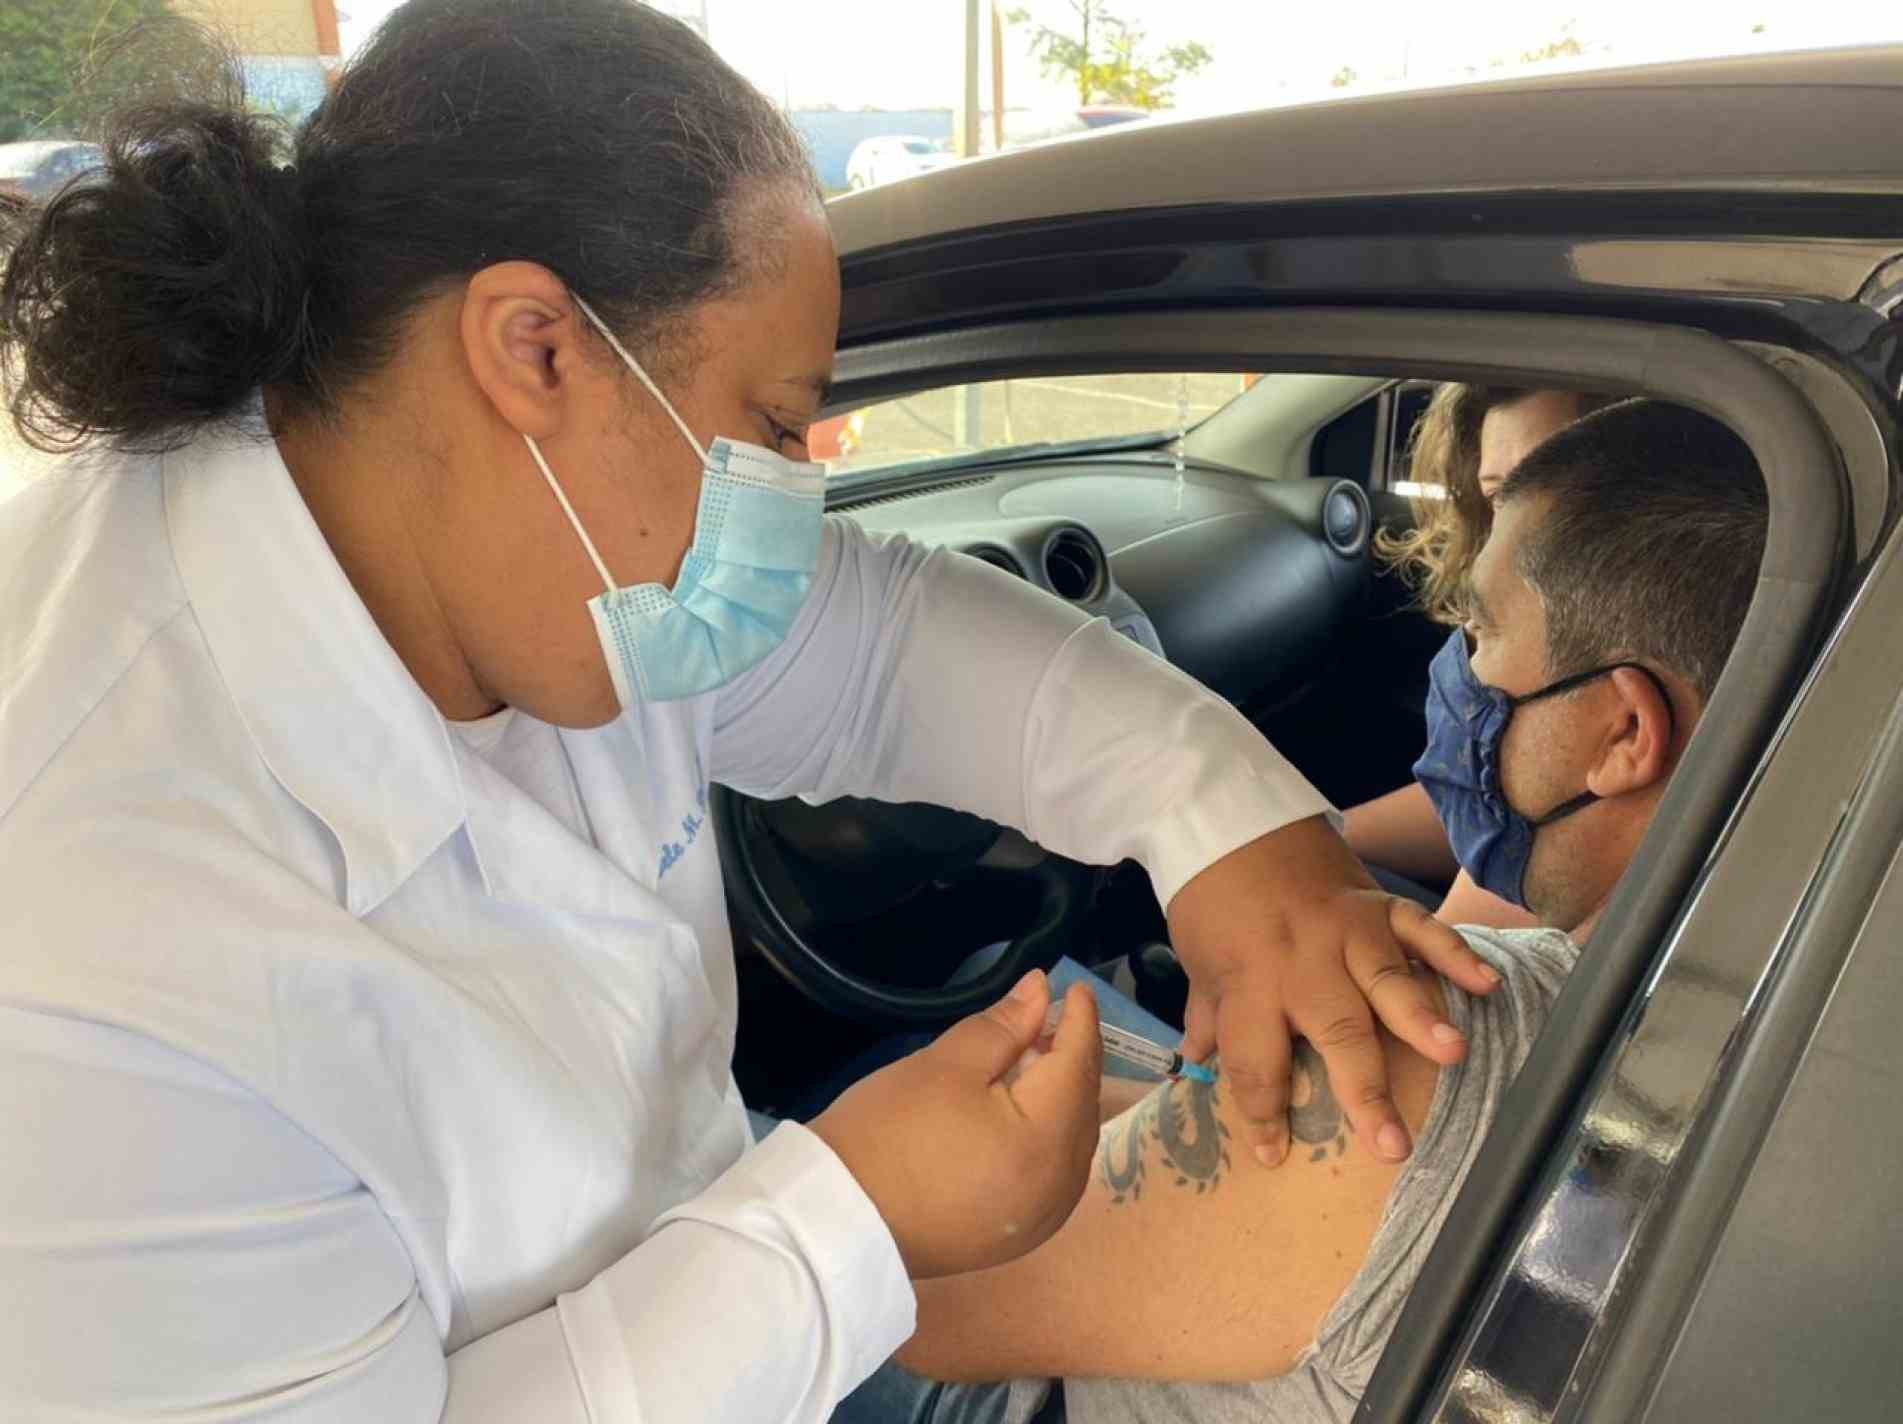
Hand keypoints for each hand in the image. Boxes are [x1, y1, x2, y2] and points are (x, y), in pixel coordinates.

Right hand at [810, 970, 1103, 1278]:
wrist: (837, 1220)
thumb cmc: (889, 1131)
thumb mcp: (946, 1064)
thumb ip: (1004, 1026)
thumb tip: (1041, 991)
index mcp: (1046, 1141)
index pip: (1078, 1065)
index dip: (1080, 1021)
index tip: (1076, 988)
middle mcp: (1060, 1187)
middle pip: (1083, 1107)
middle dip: (1073, 1058)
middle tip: (1049, 1020)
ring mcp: (1042, 1219)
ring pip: (1072, 1143)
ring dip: (1063, 1099)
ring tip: (1033, 1061)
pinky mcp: (1017, 1237)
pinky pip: (1054, 1175)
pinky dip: (1050, 1137)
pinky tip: (1023, 1116)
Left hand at [1168, 814, 1501, 1167]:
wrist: (1231, 819)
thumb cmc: (1210, 900)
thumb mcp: (1197, 962)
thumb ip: (1210, 1015)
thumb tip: (1199, 1065)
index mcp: (1249, 984)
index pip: (1255, 1063)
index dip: (1262, 1114)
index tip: (1273, 1156)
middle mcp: (1302, 963)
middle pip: (1336, 1034)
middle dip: (1365, 1093)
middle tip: (1391, 1145)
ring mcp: (1345, 931)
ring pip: (1387, 982)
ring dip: (1421, 1019)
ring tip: (1451, 1057)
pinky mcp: (1375, 903)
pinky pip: (1420, 929)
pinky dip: (1454, 955)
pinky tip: (1484, 985)